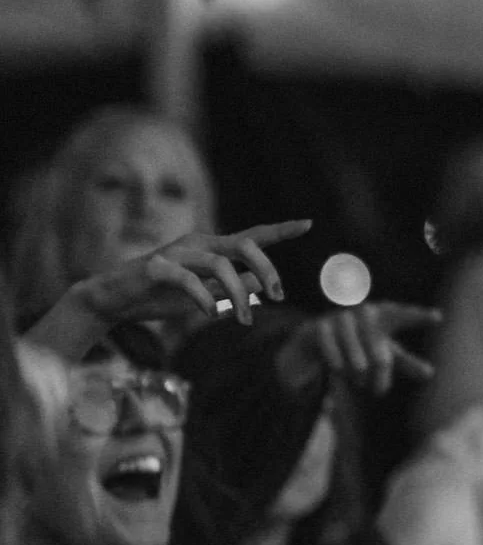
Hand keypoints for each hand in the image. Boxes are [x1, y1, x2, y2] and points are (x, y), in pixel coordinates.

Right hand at [28, 220, 310, 355]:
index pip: (252, 236)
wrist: (112, 301)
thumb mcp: (204, 296)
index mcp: (212, 249)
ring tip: (243, 321)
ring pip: (220, 263)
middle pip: (244, 244)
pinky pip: (187, 279)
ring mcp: (177, 253)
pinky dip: (203, 297)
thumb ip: (232, 288)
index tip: (308, 224)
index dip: (280, 230)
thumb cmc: (158, 296)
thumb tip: (262, 284)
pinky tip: (209, 313)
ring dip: (237, 294)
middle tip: (278, 296)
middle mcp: (198, 244)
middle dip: (267, 267)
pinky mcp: (156, 267)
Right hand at [277, 301, 439, 398]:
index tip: (438, 317)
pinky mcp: (318, 327)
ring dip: (355, 358)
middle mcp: (363, 313)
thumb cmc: (361, 344)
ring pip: (349, 335)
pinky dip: (333, 353)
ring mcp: (340, 317)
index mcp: (384, 316)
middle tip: (381, 383)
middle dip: (379, 359)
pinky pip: (326, 338)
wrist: (318, 340)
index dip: (418, 316)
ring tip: (360, 378)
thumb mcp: (385, 353)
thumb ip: (406, 362)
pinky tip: (340, 369)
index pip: (402, 315)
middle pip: (374, 333)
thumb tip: (429, 373)